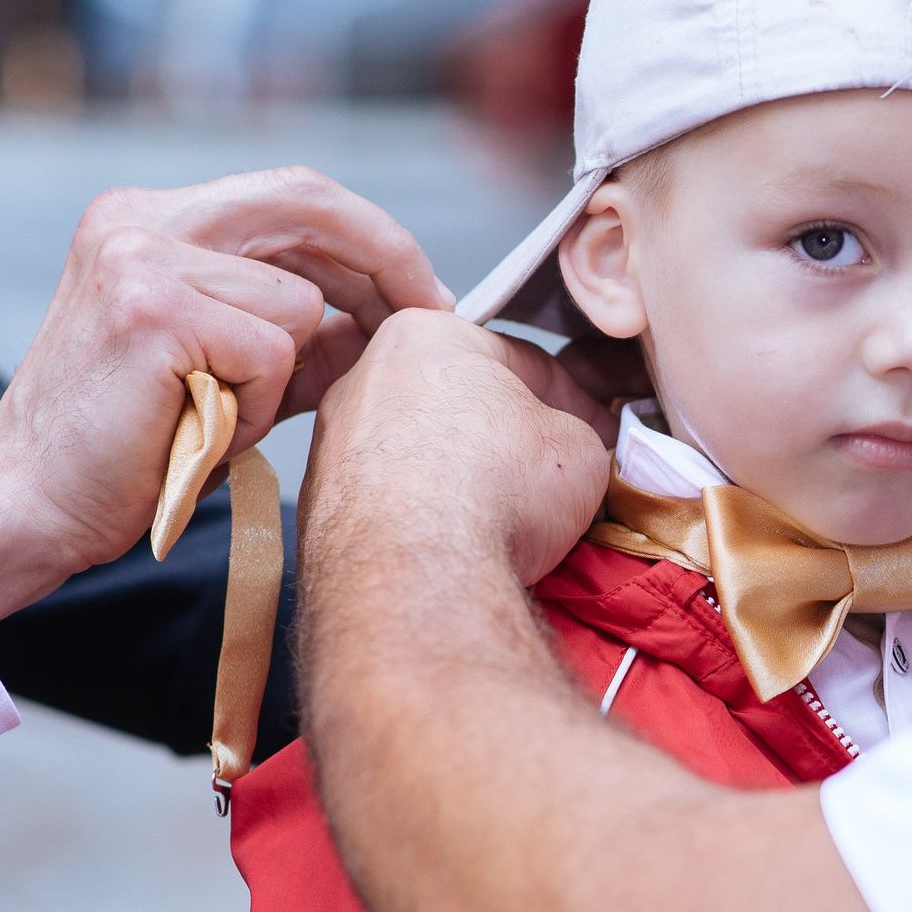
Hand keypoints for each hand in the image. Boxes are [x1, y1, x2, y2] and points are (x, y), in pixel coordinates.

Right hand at [0, 166, 445, 636]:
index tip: (423, 289)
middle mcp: (139, 217)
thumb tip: (395, 315)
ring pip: (299, 301)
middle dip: (387, 261)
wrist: (32, 505)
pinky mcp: (154, 310)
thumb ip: (301, 333)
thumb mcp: (228, 371)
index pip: (294, 194)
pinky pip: (274, 351)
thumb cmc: (131, 446)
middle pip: (308, 201)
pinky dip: (258, 406)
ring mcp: (140, 256)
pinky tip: (200, 430)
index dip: (373, 237)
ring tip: (219, 417)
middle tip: (435, 316)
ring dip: (285, 377)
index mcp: (148, 217)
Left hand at [300, 309, 613, 618]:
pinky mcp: (318, 505)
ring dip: (462, 477)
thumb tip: (571, 445)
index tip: (593, 433)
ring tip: (505, 517)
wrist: (416, 575)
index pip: (520, 359)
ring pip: (418, 451)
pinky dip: (422, 516)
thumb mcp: (579, 445)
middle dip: (505, 437)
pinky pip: (389, 499)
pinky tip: (457, 544)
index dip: (572, 401)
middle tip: (550, 474)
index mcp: (427, 335)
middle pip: (458, 402)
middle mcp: (364, 378)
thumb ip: (575, 430)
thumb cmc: (493, 492)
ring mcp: (332, 443)